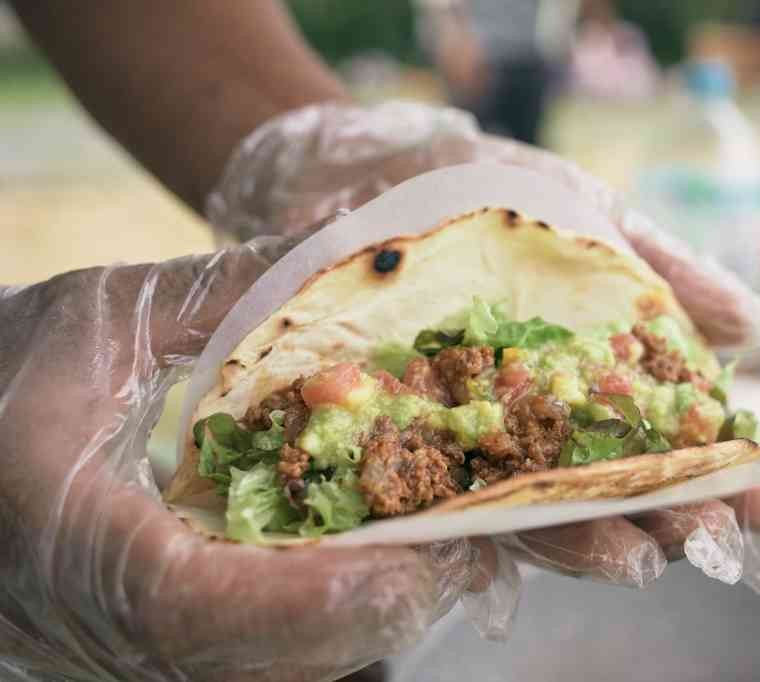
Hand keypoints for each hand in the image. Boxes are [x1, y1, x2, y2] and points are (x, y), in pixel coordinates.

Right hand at [0, 232, 490, 680]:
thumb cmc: (15, 360)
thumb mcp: (109, 313)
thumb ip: (228, 294)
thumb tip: (351, 254)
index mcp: (58, 525)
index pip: (186, 603)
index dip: (308, 597)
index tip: (410, 561)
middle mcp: (84, 617)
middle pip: (247, 662)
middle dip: (369, 613)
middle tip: (462, 552)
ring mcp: (115, 647)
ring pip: (261, 675)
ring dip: (361, 625)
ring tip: (441, 557)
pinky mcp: (144, 649)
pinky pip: (250, 660)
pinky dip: (327, 624)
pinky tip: (381, 567)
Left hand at [203, 101, 759, 607]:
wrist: (369, 168)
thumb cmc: (493, 193)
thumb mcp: (593, 217)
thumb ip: (672, 272)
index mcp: (598, 382)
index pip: (672, 448)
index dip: (724, 482)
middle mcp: (542, 426)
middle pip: (613, 493)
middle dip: (667, 523)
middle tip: (709, 540)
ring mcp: (473, 443)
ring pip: (539, 511)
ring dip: (591, 540)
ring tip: (635, 556)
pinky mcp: (400, 447)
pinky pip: (441, 498)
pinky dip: (480, 521)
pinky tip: (514, 536)